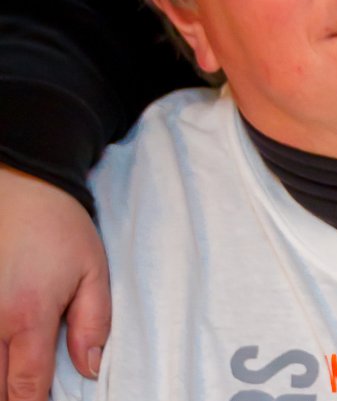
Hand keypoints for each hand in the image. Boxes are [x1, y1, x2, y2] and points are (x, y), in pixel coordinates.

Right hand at [0, 166, 109, 400]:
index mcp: (29, 316)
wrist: (23, 190)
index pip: (25, 386)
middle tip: (30, 393)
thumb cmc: (61, 230)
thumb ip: (93, 323)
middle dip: (10, 398)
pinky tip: (0, 360)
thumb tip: (89, 370)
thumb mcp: (93, 271)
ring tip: (14, 379)